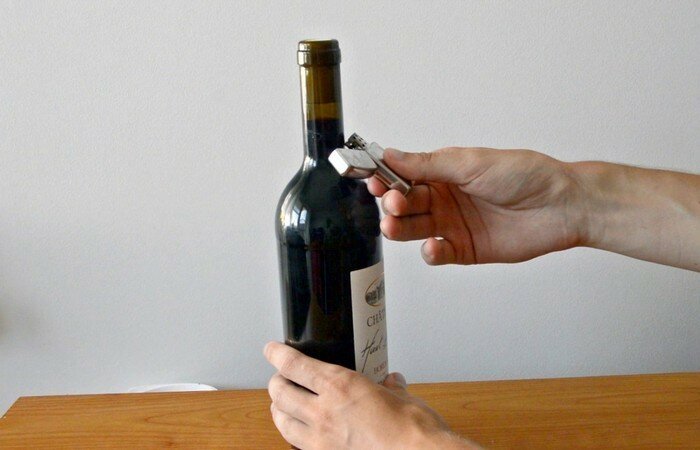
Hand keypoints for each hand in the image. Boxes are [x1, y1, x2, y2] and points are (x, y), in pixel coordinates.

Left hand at [263, 342, 478, 448]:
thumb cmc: (412, 429)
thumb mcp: (402, 396)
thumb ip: (391, 387)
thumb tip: (391, 382)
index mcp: (340, 386)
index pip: (294, 365)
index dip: (277, 354)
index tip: (272, 350)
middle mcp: (324, 411)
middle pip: (279, 392)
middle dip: (275, 382)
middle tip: (280, 377)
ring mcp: (322, 439)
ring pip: (281, 420)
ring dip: (277, 409)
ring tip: (281, 403)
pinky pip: (296, 443)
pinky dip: (292, 433)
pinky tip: (300, 431)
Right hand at [368, 147, 583, 264]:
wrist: (561, 206)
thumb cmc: (524, 175)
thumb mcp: (471, 163)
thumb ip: (428, 164)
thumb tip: (391, 155)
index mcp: (444, 173)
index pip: (404, 176)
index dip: (386, 179)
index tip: (372, 180)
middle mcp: (445, 198)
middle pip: (405, 205)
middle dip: (392, 204)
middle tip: (392, 204)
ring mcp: (454, 225)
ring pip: (414, 230)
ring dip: (401, 228)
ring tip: (396, 225)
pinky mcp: (465, 250)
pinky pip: (438, 253)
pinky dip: (430, 252)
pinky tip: (434, 246)